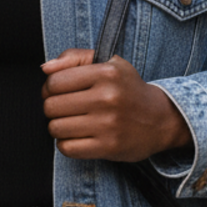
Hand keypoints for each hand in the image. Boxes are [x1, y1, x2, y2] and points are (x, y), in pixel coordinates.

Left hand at [41, 48, 192, 161]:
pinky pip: (67, 148)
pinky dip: (66, 144)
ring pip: (56, 128)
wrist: (161, 119)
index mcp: (106, 72)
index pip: (54, 81)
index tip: (58, 91)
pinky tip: (77, 136)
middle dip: (52, 108)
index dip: (49, 87)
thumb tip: (45, 68)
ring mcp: (108, 124)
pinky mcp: (108, 147)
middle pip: (51, 106)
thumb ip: (74, 58)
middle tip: (65, 108)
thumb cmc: (128, 89)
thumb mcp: (109, 63)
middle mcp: (107, 97)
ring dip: (58, 127)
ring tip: (72, 122)